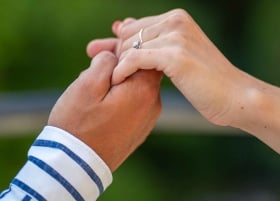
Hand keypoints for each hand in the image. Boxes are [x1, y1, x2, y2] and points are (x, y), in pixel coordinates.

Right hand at [48, 51, 161, 171]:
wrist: (77, 166)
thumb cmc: (79, 125)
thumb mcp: (87, 85)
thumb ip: (106, 61)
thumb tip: (115, 55)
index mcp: (143, 90)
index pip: (143, 53)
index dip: (123, 45)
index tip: (101, 45)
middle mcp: (153, 104)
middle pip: (139, 69)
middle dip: (116, 59)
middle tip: (91, 53)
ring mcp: (147, 118)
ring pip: (134, 85)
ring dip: (115, 77)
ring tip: (90, 76)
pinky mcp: (139, 128)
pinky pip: (132, 101)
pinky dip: (119, 93)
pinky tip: (100, 95)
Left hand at [87, 9, 242, 126]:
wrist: (234, 96)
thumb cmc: (206, 81)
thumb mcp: (177, 55)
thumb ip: (151, 41)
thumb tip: (119, 25)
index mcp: (177, 18)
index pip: (133, 27)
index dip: (116, 43)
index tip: (99, 53)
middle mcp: (176, 21)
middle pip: (128, 35)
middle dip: (114, 54)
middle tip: (103, 71)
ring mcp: (176, 36)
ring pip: (129, 47)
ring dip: (118, 65)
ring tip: (114, 81)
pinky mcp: (175, 55)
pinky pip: (135, 59)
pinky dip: (123, 71)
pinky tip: (117, 81)